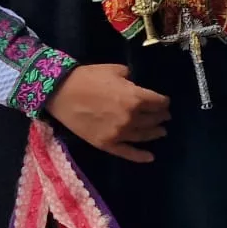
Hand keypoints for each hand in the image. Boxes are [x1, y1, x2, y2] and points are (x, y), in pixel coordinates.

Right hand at [45, 64, 170, 163]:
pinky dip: (140, 156)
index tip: (164, 102)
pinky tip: (150, 157)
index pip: (158, 102)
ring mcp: (119, 133)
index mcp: (135, 97)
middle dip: (161, 116)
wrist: (61, 92)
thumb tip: (135, 85)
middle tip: (165, 116)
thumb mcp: (115, 70)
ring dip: (155, 133)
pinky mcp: (107, 144)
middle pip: (153, 119)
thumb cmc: (88, 77)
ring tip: (161, 132)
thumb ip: (130, 78)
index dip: (163, 101)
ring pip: (144, 135)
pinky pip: (128, 153)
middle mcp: (131, 118)